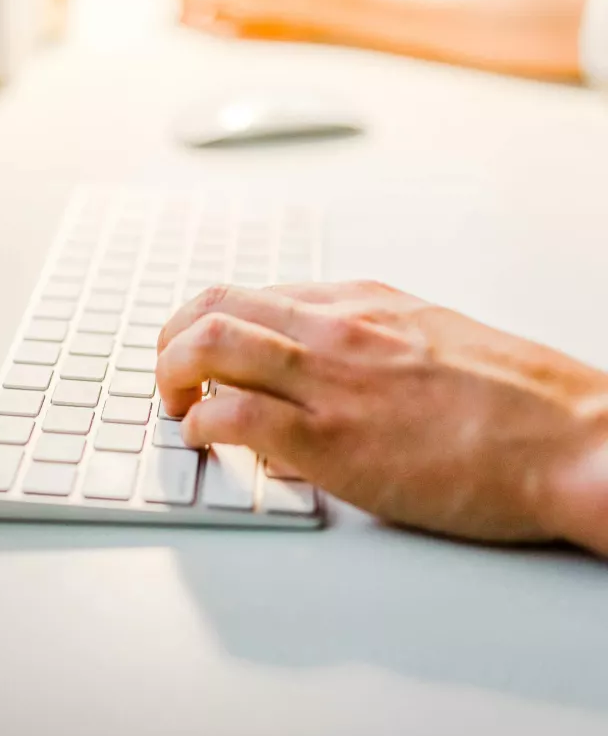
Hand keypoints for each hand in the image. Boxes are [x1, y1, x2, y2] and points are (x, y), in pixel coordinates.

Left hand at [156, 281, 607, 554]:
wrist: (571, 438)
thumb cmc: (511, 396)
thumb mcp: (428, 336)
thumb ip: (361, 342)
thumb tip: (307, 362)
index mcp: (358, 301)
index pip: (250, 293)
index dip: (206, 321)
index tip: (196, 347)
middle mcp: (334, 328)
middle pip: (213, 306)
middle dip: (171, 337)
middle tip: (167, 371)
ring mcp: (329, 380)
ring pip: (210, 346)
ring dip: (170, 374)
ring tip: (173, 403)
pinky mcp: (331, 440)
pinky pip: (234, 418)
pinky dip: (201, 427)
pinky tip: (206, 441)